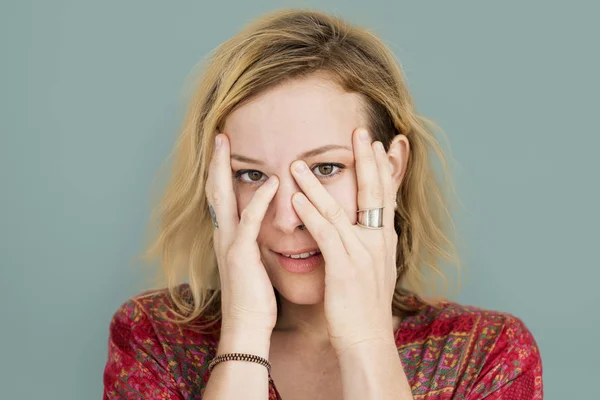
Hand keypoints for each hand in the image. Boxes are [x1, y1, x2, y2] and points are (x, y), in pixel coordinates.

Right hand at [206, 133, 279, 333]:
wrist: (247, 326)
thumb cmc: (254, 298)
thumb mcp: (252, 265)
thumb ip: (254, 243)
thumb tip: (263, 230)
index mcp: (227, 238)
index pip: (220, 198)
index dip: (219, 172)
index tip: (223, 149)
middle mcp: (223, 237)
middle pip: (214, 190)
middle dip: (215, 162)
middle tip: (218, 135)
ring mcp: (229, 244)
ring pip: (223, 198)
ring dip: (225, 169)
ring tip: (228, 144)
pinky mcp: (241, 255)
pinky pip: (250, 221)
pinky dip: (261, 199)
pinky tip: (273, 182)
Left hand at [290, 128, 398, 353]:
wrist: (367, 339)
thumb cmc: (365, 307)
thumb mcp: (375, 270)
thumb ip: (371, 246)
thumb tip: (369, 230)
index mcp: (384, 240)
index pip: (385, 195)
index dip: (382, 168)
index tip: (376, 144)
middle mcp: (378, 241)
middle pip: (374, 192)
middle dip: (366, 160)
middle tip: (359, 131)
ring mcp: (362, 253)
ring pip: (340, 209)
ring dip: (317, 184)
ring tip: (299, 164)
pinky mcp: (345, 267)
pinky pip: (326, 233)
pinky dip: (311, 213)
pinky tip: (296, 198)